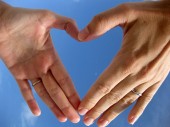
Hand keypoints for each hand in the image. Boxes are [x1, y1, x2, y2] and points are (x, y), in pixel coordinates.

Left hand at [0, 3, 79, 122]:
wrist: (0, 20)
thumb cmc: (22, 18)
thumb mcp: (47, 17)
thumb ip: (66, 23)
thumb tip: (81, 33)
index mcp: (51, 57)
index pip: (65, 78)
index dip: (72, 92)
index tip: (80, 103)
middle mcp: (43, 67)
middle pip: (57, 89)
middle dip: (66, 104)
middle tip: (75, 118)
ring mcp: (30, 71)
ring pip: (44, 92)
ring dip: (53, 105)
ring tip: (62, 118)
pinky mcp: (17, 72)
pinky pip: (24, 89)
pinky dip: (30, 100)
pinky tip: (37, 111)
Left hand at [78, 1, 169, 125]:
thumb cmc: (151, 15)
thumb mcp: (125, 12)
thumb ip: (101, 23)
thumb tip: (81, 35)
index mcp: (127, 59)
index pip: (104, 84)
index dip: (91, 98)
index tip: (81, 109)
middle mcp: (138, 73)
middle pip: (113, 96)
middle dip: (98, 109)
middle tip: (87, 121)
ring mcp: (149, 78)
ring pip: (127, 100)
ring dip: (113, 112)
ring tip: (101, 123)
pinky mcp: (157, 78)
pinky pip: (145, 98)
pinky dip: (137, 110)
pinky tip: (130, 120)